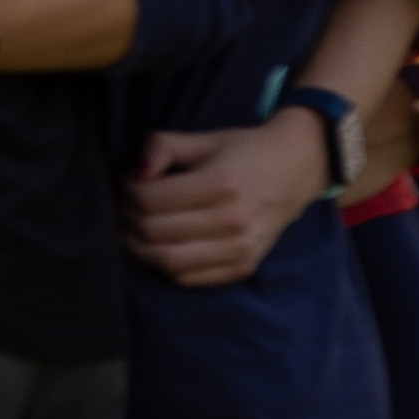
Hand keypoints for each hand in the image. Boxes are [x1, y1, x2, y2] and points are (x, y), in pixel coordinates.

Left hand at [125, 116, 323, 288]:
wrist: (294, 170)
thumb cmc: (241, 153)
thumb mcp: (201, 139)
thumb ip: (161, 147)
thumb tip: (135, 174)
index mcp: (221, 184)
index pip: (148, 200)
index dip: (125, 191)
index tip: (127, 182)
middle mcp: (233, 221)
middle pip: (152, 232)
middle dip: (126, 218)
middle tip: (125, 205)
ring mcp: (240, 249)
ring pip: (166, 262)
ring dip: (138, 247)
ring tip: (135, 227)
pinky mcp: (242, 267)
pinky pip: (187, 278)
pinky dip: (163, 266)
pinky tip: (160, 245)